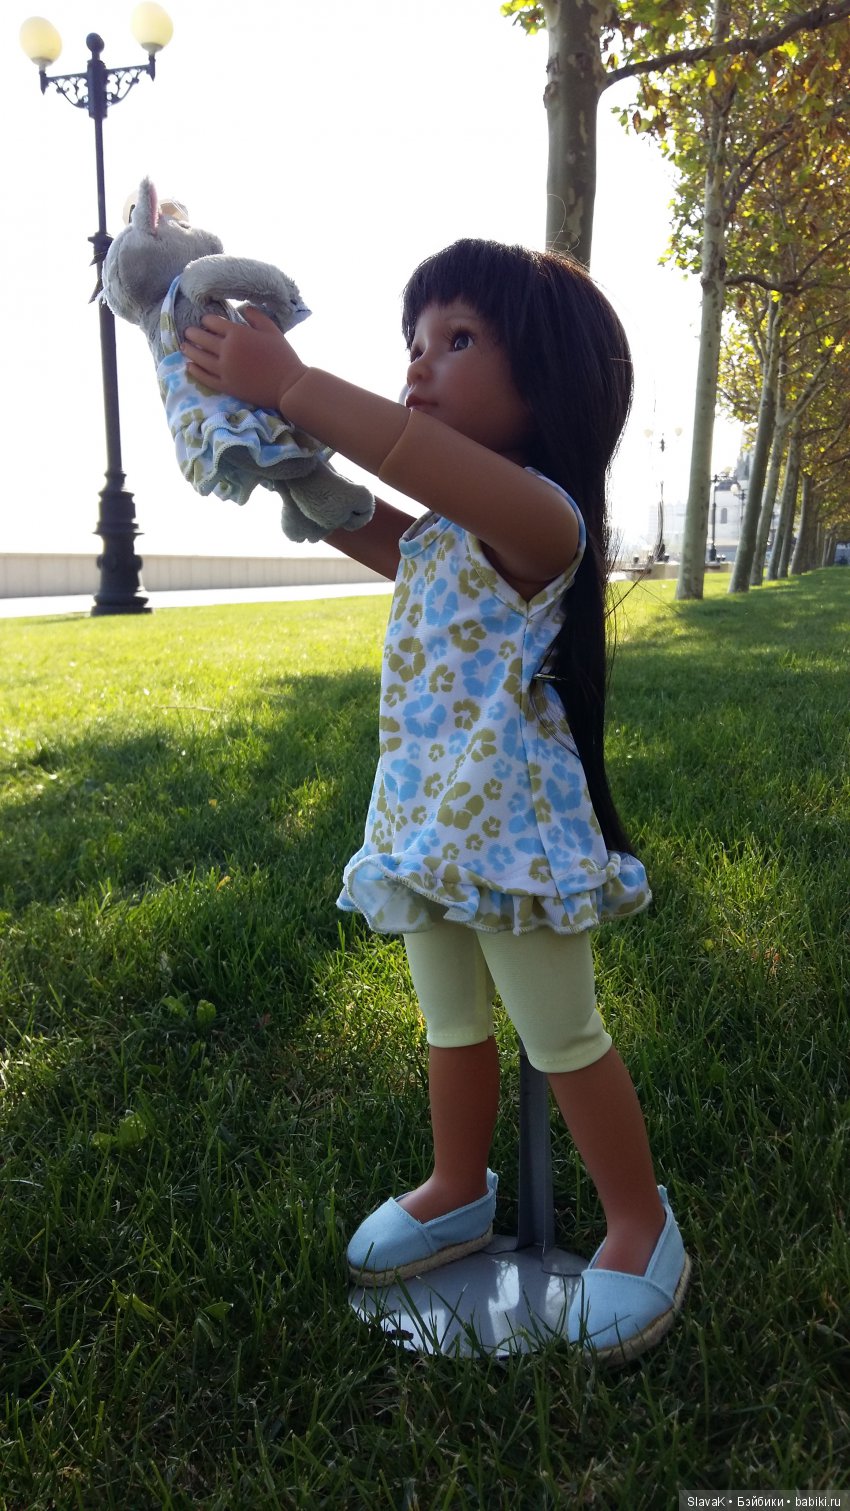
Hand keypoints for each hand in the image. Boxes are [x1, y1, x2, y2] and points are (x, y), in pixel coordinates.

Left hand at [182, 305, 305, 410]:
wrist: (288, 385)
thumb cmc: (282, 355)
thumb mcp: (272, 329)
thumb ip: (256, 316)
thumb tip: (244, 308)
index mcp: (237, 334)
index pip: (213, 323)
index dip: (207, 320)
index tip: (205, 320)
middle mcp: (226, 350)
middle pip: (202, 339)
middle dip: (193, 334)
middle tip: (188, 332)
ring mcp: (224, 370)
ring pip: (199, 358)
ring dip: (190, 351)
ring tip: (184, 346)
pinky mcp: (226, 386)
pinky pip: (205, 377)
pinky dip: (195, 371)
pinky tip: (189, 366)